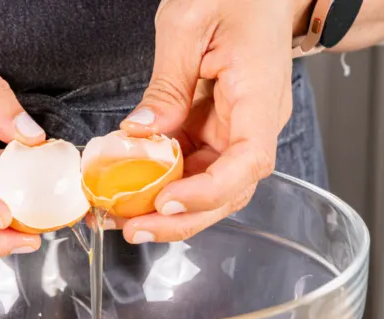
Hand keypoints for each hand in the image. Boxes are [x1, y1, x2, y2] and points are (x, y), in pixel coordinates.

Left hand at [118, 0, 306, 243]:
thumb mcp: (187, 24)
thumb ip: (167, 82)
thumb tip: (142, 132)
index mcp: (259, 96)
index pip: (248, 161)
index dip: (208, 191)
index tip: (167, 201)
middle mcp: (255, 124)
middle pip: (229, 190)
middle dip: (181, 218)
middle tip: (134, 229)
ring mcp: (236, 131)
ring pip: (210, 188)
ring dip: (169, 210)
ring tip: (124, 218)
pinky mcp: (216, 132)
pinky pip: (193, 168)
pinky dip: (164, 185)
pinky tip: (132, 193)